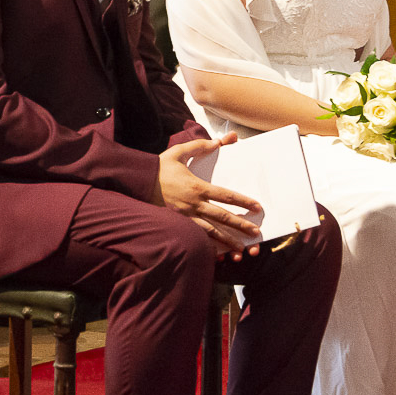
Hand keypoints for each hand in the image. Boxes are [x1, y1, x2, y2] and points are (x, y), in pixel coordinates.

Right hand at [150, 134, 262, 256]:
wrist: (138, 182)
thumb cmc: (160, 167)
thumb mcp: (180, 151)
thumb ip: (200, 146)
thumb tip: (220, 141)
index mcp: (197, 187)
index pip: (226, 196)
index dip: (243, 201)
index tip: (256, 207)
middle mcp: (194, 204)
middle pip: (222, 217)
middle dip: (240, 225)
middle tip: (255, 233)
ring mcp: (185, 216)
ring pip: (211, 231)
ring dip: (227, 241)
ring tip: (241, 249)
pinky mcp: (177, 224)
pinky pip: (196, 237)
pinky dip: (208, 246)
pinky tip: (218, 253)